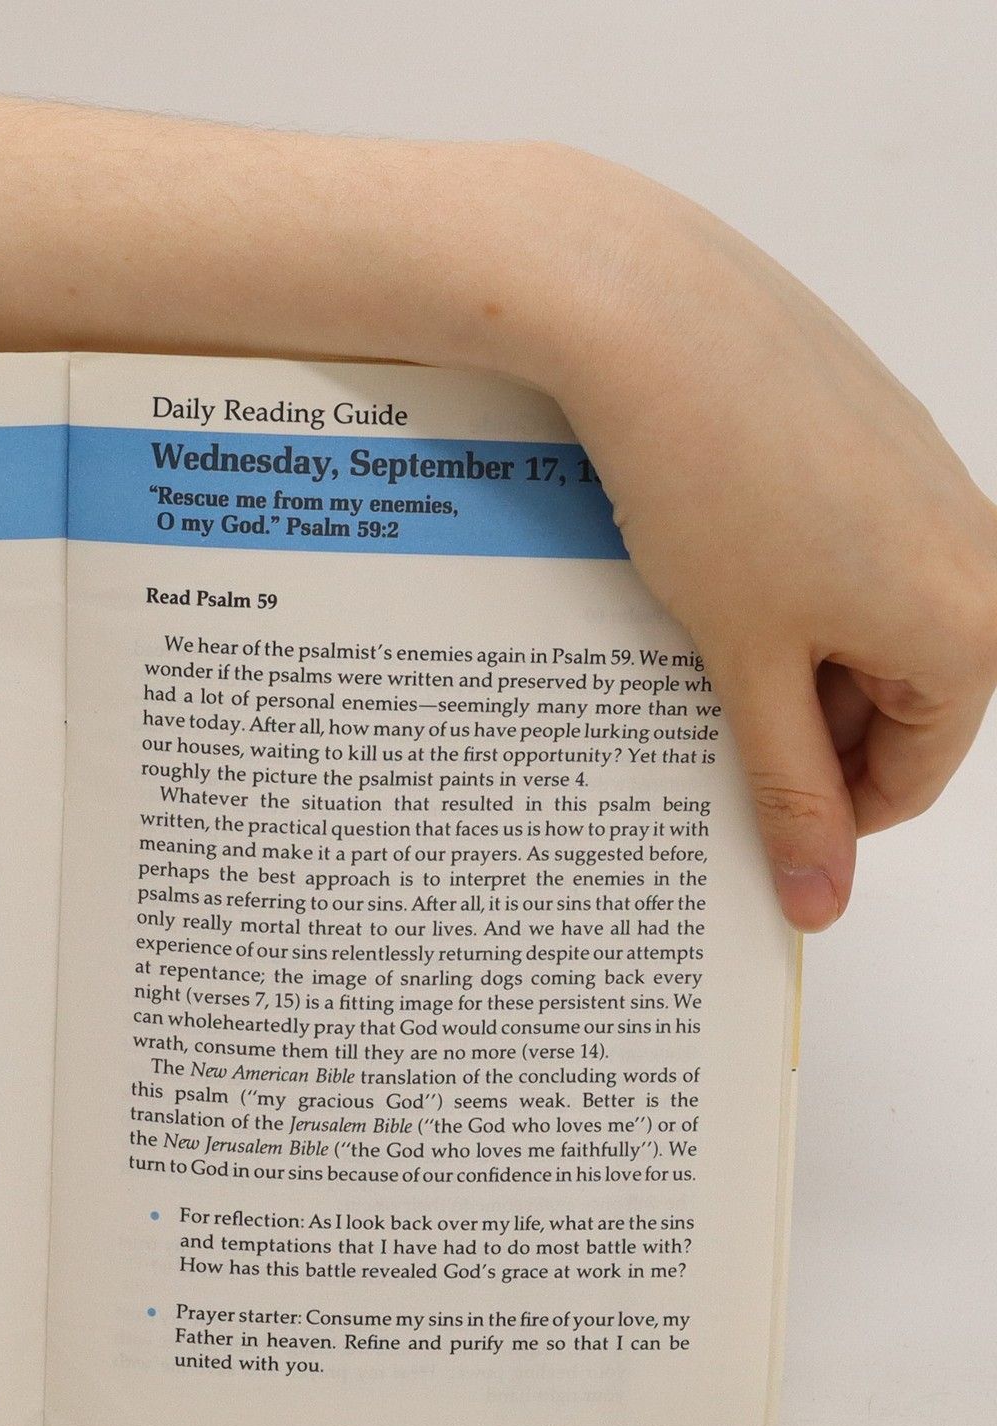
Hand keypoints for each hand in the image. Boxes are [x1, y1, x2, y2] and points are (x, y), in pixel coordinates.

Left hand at [524, 153, 996, 929]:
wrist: (665, 321)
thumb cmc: (711, 490)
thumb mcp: (748, 668)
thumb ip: (787, 788)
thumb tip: (820, 900)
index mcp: (972, 629)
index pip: (911, 778)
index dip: (822, 815)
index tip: (742, 820)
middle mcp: (979, 557)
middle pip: (897, 704)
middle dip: (802, 734)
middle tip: (700, 734)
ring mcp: (936, 492)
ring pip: (867, 631)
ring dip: (787, 665)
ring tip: (693, 654)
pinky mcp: (886, 447)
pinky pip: (851, 559)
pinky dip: (786, 596)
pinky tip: (707, 586)